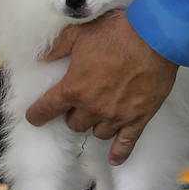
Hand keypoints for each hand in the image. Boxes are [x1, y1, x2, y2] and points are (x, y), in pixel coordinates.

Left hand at [26, 10, 177, 165]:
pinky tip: (114, 158)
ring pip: (97, 133)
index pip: (47, 109)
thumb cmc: (116, 32)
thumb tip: (42, 58)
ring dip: (95, 124)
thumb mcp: (79, 33)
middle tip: (80, 101)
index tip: (34, 117)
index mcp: (74, 87)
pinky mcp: (138, 119)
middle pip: (74, 124)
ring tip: (99, 113)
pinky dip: (119, 152)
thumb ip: (57, 48)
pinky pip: (126, 143)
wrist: (154, 36)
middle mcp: (92, 107)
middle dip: (74, 114)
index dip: (37, 114)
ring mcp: (116, 116)